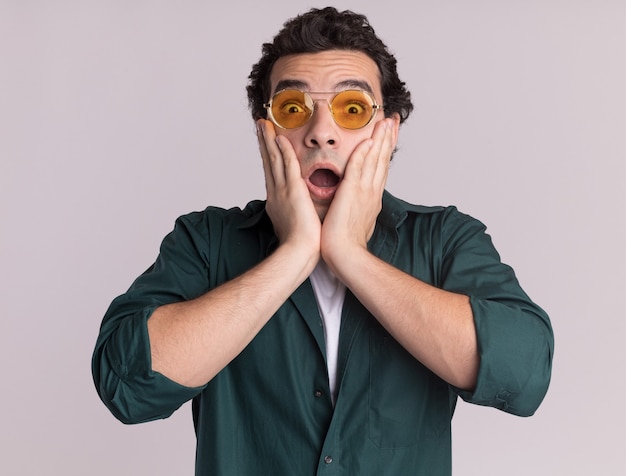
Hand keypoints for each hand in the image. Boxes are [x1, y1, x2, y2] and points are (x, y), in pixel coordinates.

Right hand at [257, 120, 320, 260]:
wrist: (299, 253)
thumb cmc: (300, 245)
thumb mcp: (293, 225)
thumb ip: (294, 214)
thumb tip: (297, 212)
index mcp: (277, 201)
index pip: (272, 172)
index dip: (268, 156)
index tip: (266, 143)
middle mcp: (276, 193)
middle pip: (268, 162)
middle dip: (264, 143)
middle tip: (260, 125)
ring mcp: (282, 191)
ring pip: (274, 160)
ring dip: (269, 140)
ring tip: (264, 124)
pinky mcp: (292, 190)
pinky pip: (286, 165)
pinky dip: (282, 150)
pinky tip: (279, 137)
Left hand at [321, 117, 397, 267]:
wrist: (346, 255)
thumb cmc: (347, 243)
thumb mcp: (358, 220)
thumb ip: (359, 207)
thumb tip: (359, 204)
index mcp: (372, 197)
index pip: (381, 168)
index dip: (386, 150)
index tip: (390, 135)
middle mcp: (372, 191)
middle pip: (382, 159)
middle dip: (388, 138)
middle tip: (393, 120)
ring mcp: (364, 191)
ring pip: (374, 159)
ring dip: (380, 139)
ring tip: (386, 122)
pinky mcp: (351, 192)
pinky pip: (358, 168)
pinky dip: (364, 154)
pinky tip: (368, 141)